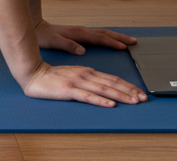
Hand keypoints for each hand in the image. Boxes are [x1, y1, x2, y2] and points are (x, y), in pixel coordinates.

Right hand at [23, 62, 147, 105]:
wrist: (33, 74)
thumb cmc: (52, 77)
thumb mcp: (75, 75)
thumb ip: (89, 80)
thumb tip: (106, 89)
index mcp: (88, 71)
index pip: (113, 79)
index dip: (128, 86)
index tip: (140, 93)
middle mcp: (86, 74)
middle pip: (112, 83)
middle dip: (130, 91)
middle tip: (144, 98)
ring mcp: (77, 81)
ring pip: (103, 89)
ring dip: (120, 96)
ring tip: (133, 101)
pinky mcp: (68, 89)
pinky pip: (87, 96)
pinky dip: (100, 101)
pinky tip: (110, 105)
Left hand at [35, 22, 136, 55]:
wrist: (36, 28)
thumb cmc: (43, 37)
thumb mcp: (53, 42)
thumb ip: (67, 45)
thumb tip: (82, 50)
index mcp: (78, 34)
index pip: (99, 38)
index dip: (112, 43)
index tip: (124, 47)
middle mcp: (82, 31)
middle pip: (105, 33)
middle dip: (120, 38)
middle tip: (134, 42)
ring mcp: (82, 32)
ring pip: (103, 33)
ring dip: (116, 37)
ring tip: (128, 41)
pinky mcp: (80, 34)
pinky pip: (98, 36)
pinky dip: (108, 38)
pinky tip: (111, 42)